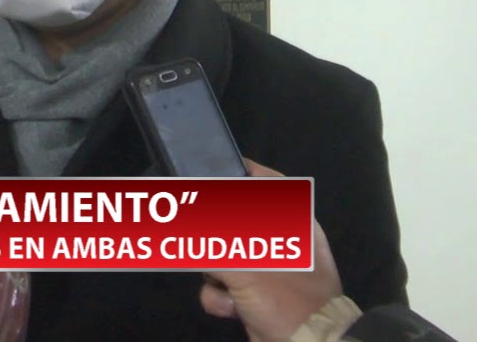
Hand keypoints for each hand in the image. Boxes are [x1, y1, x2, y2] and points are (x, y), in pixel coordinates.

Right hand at [198, 159, 342, 341]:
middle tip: (194, 237)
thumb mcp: (247, 267)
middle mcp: (280, 241)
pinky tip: (230, 308)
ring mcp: (267, 269)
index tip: (213, 168)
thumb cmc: (288, 300)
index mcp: (292, 223)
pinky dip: (220, 297)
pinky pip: (223, 284)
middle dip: (213, 237)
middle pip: (234, 220)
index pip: (267, 183)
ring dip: (214, 273)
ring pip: (222, 254)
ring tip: (222, 284)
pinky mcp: (255, 294)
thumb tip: (184, 226)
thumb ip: (212, 243)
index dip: (242, 172)